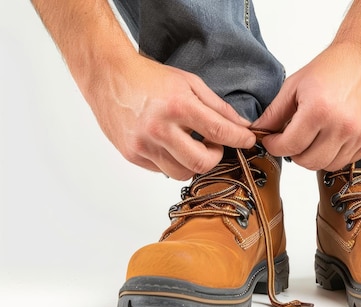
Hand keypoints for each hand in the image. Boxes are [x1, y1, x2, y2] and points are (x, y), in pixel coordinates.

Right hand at [85, 55, 255, 179]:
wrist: (108, 76)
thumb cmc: (149, 77)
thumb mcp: (189, 82)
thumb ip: (218, 107)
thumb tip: (242, 125)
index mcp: (178, 107)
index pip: (219, 132)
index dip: (240, 140)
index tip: (248, 141)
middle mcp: (160, 129)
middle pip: (201, 163)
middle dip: (215, 157)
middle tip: (213, 144)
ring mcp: (143, 145)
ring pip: (182, 172)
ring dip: (193, 162)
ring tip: (190, 143)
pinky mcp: (132, 154)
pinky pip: (162, 170)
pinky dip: (172, 161)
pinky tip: (169, 143)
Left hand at [252, 42, 360, 170]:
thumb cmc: (330, 67)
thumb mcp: (294, 85)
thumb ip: (274, 113)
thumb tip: (258, 132)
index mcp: (319, 110)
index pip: (290, 146)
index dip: (275, 146)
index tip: (272, 140)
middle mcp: (342, 125)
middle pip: (308, 162)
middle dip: (293, 153)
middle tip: (291, 138)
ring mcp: (359, 134)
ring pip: (326, 165)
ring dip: (314, 156)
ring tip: (311, 137)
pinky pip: (345, 161)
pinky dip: (333, 155)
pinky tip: (328, 137)